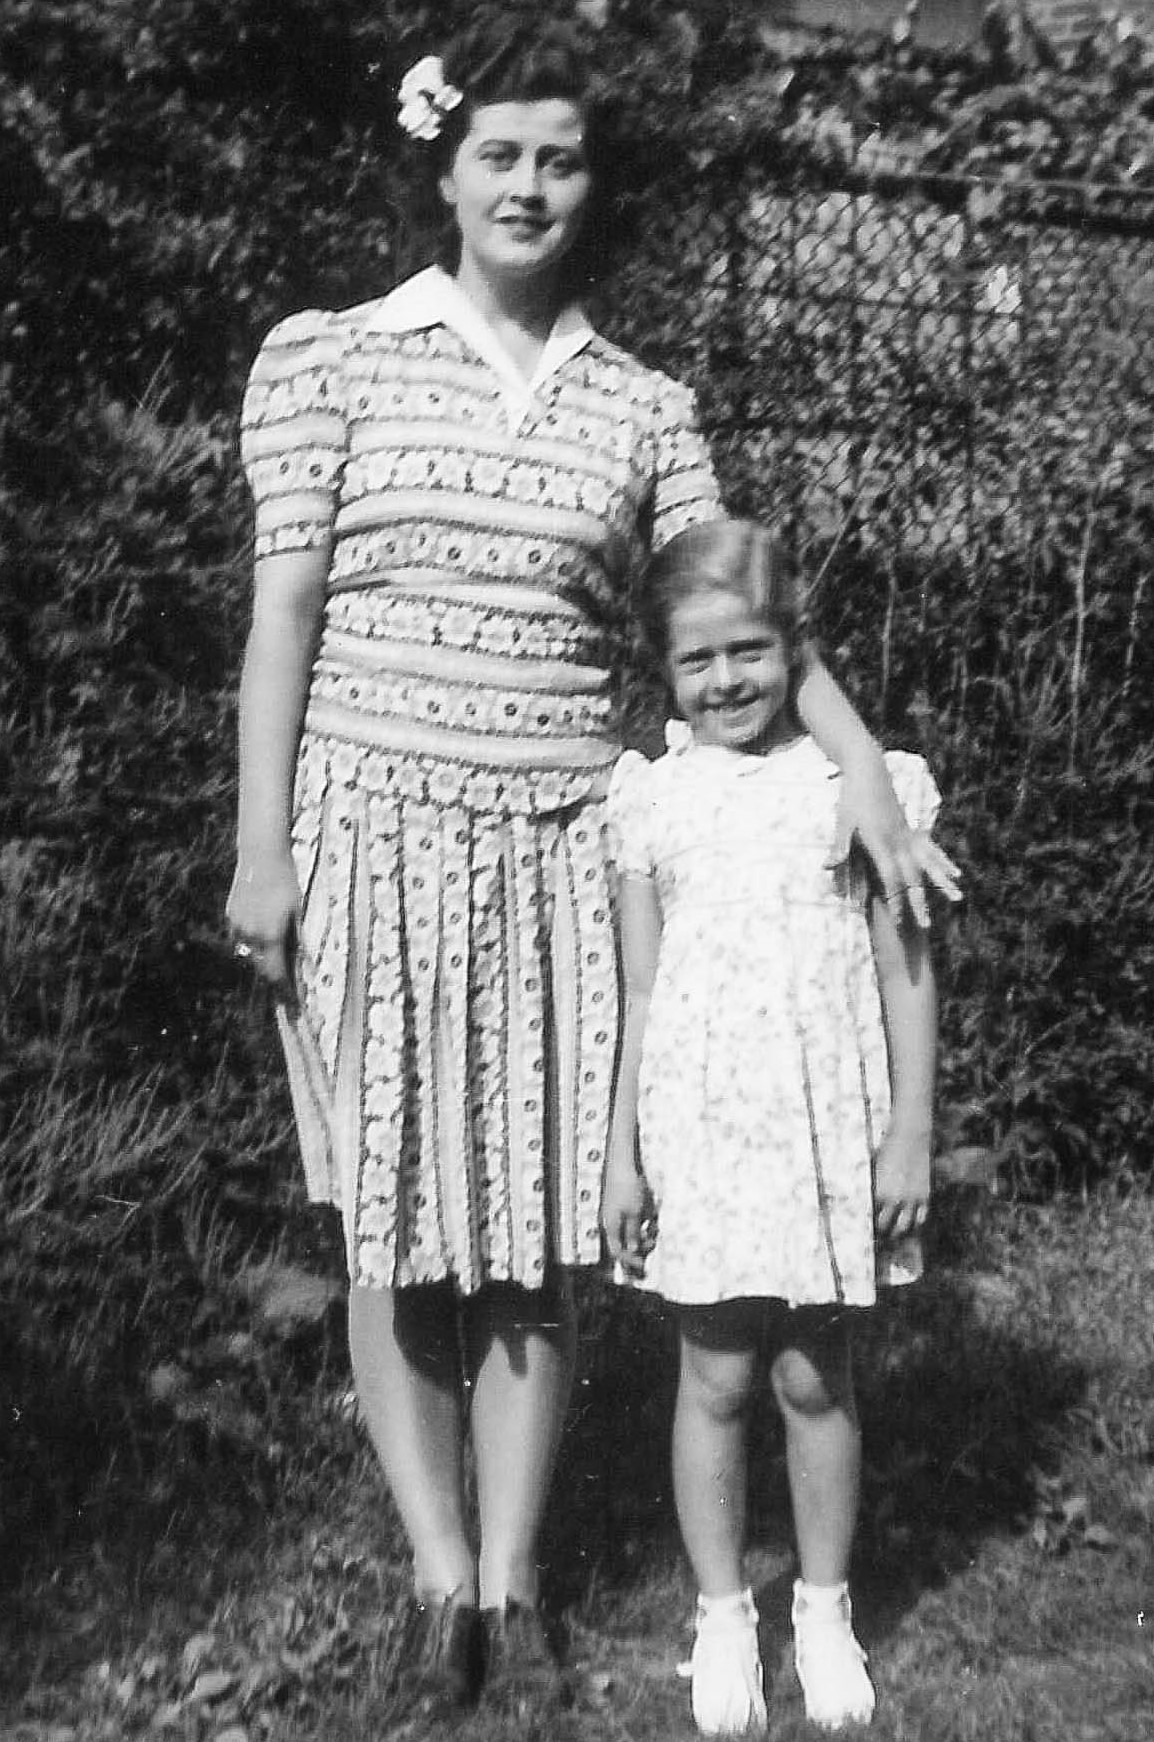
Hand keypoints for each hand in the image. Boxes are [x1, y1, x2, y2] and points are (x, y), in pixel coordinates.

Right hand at [226, 847, 300, 1004]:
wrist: (261, 855)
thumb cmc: (287, 881)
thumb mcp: (299, 910)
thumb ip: (297, 938)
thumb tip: (303, 963)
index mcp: (270, 935)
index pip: (275, 974)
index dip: (284, 990)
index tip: (292, 1002)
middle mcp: (250, 934)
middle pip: (261, 966)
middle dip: (273, 975)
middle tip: (286, 983)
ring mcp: (237, 924)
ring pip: (249, 952)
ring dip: (262, 958)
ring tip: (275, 956)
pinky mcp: (231, 914)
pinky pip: (241, 937)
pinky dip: (252, 941)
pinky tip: (261, 933)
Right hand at [600, 1155, 652, 1279]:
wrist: (623, 1162)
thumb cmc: (627, 1186)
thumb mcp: (634, 1213)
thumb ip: (634, 1234)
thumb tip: (633, 1250)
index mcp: (611, 1226)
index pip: (618, 1252)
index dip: (629, 1261)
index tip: (642, 1266)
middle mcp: (613, 1221)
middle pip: (625, 1243)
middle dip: (639, 1247)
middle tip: (651, 1245)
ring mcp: (618, 1212)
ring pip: (632, 1231)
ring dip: (643, 1233)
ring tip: (653, 1230)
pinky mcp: (624, 1203)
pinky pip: (634, 1219)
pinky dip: (643, 1221)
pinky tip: (651, 1216)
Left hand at [844, 766, 961, 929]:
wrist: (869, 770)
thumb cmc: (851, 798)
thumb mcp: (841, 822)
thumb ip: (839, 846)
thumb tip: (828, 867)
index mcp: (880, 842)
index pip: (890, 877)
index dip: (895, 899)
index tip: (898, 920)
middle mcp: (899, 841)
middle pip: (913, 877)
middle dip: (919, 903)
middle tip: (926, 927)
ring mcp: (908, 835)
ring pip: (929, 865)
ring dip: (942, 884)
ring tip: (958, 900)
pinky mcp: (912, 830)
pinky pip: (932, 850)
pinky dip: (944, 863)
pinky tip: (956, 875)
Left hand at [873, 1128, 930, 1243]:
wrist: (910, 1137)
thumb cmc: (887, 1149)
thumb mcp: (873, 1168)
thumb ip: (871, 1186)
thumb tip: (864, 1198)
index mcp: (879, 1192)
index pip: (871, 1216)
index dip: (867, 1224)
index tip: (863, 1230)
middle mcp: (895, 1199)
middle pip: (886, 1225)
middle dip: (881, 1232)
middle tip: (877, 1237)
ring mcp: (912, 1199)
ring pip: (905, 1226)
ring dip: (898, 1231)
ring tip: (893, 1235)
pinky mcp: (925, 1195)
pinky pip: (921, 1217)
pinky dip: (915, 1223)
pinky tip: (910, 1224)